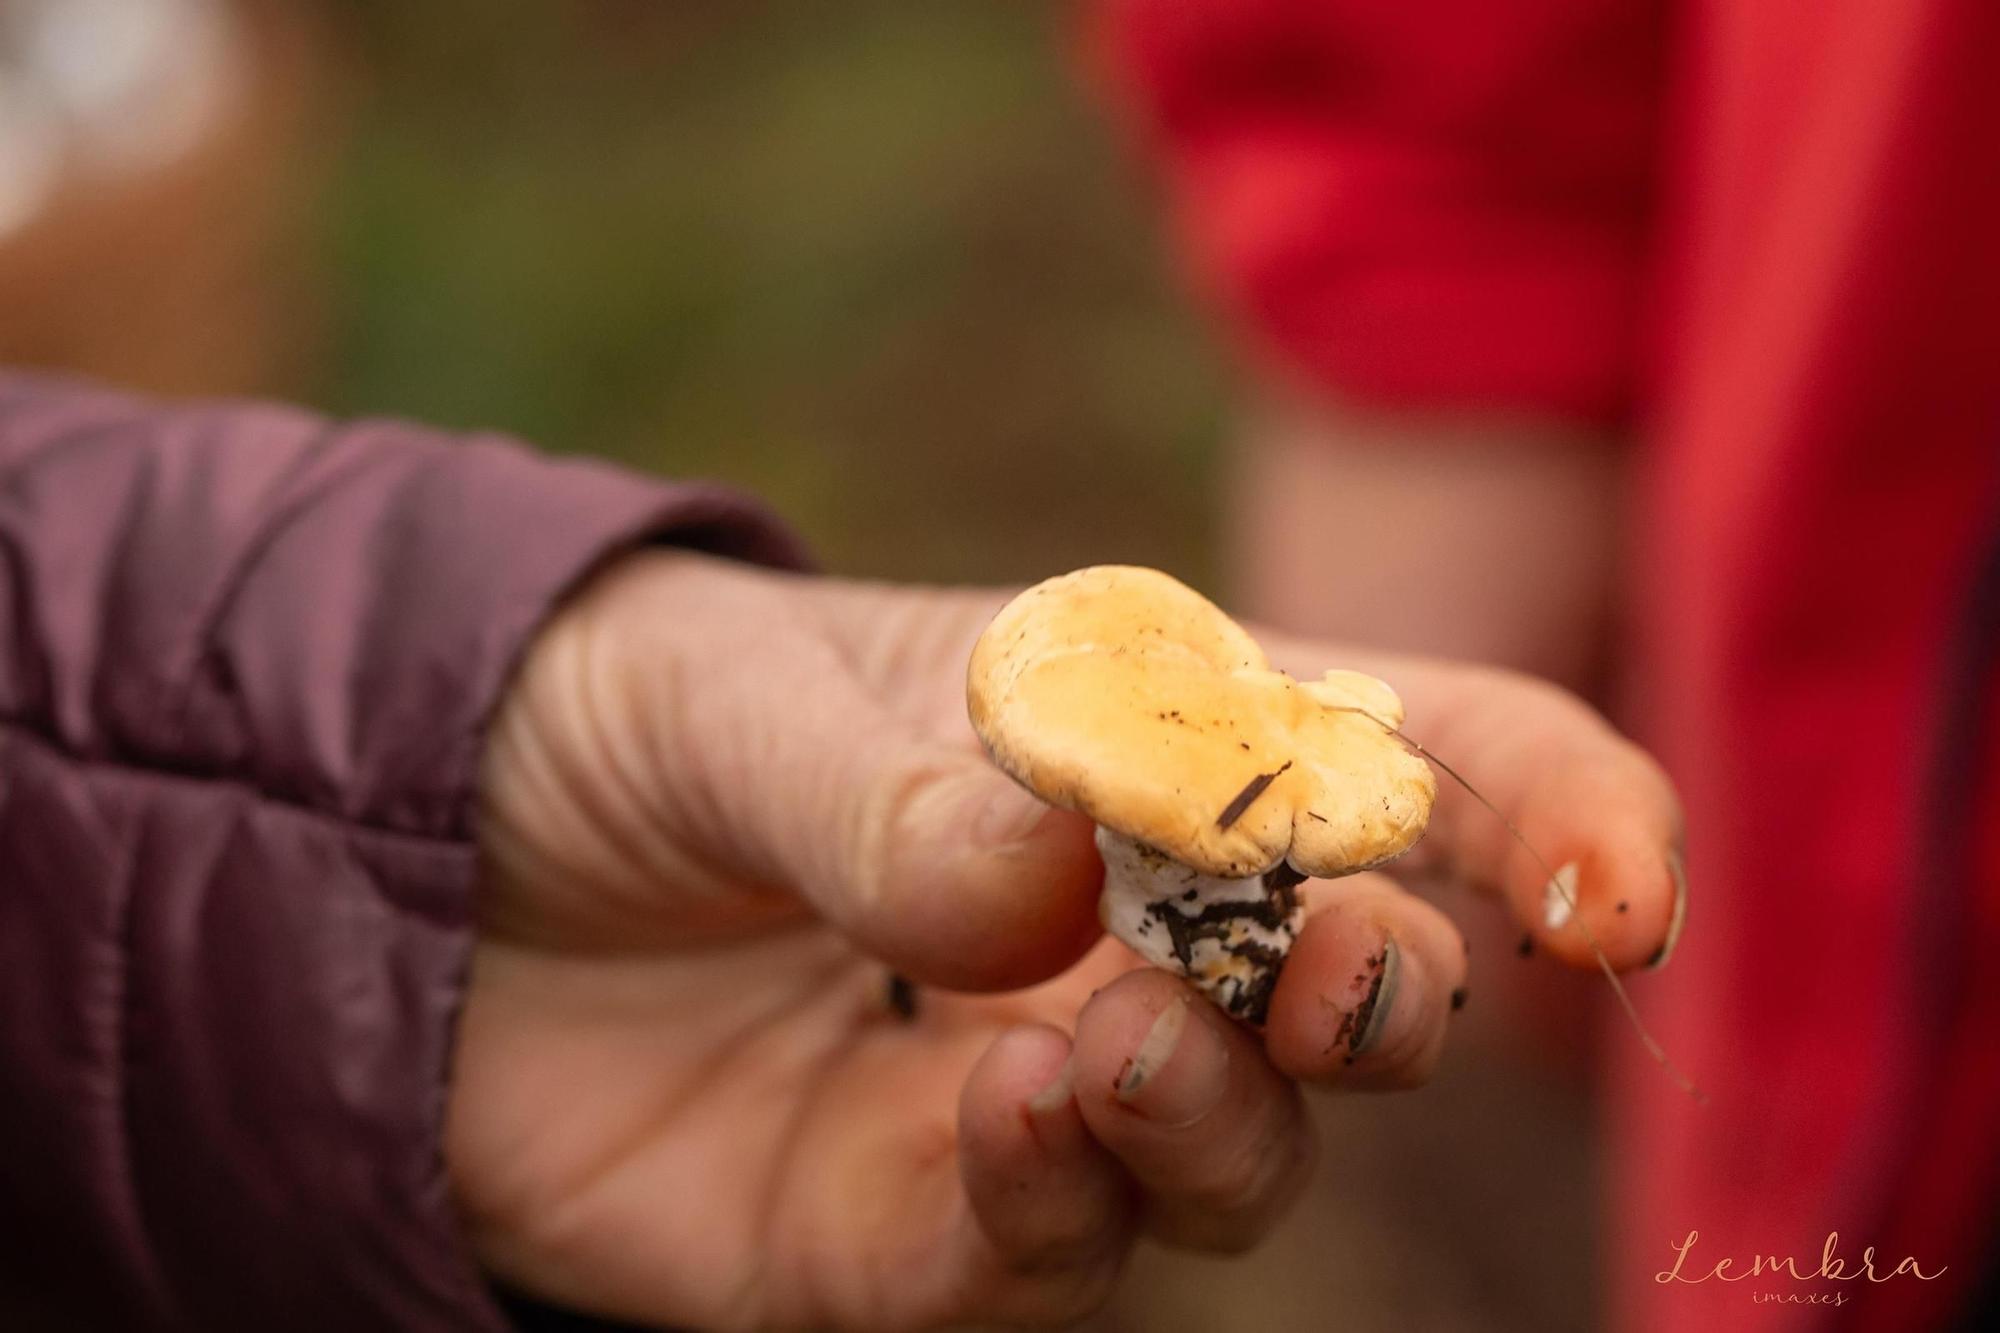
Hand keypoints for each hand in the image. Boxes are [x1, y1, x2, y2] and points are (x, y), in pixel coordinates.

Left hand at [449, 551, 1681, 1329]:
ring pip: (1228, 1153)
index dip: (1551, 816)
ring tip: (1118, 1042)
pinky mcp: (908, 1227)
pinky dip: (1055, 1200)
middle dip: (1389, 993)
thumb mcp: (734, 702)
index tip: (1615, 886)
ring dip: (1218, 1111)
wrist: (415, 867)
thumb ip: (889, 787)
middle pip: (1353, 994)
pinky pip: (1039, 1254)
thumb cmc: (613, 721)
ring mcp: (1029, 1088)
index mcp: (1133, 743)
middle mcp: (1123, 929)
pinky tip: (1007, 1113)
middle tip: (1338, 973)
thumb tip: (1037, 880)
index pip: (1406, 766)